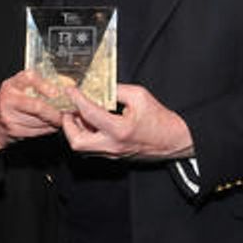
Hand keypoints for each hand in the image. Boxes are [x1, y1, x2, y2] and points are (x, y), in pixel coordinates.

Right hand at [0, 70, 64, 149]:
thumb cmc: (10, 98)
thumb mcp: (19, 84)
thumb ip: (36, 82)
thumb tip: (59, 89)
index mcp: (11, 86)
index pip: (30, 79)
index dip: (46, 87)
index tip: (59, 93)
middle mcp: (8, 101)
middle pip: (38, 107)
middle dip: (55, 110)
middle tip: (68, 111)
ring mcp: (10, 118)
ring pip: (39, 121)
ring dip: (54, 121)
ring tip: (62, 117)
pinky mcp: (14, 132)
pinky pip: (37, 131)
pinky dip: (48, 129)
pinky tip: (52, 125)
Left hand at [61, 83, 193, 160]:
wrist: (174, 139)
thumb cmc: (160, 120)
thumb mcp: (139, 96)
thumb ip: (116, 90)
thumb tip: (100, 87)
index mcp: (119, 130)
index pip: (89, 113)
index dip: (77, 99)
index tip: (71, 91)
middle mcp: (112, 145)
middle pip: (77, 142)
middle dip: (68, 124)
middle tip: (69, 109)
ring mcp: (112, 153)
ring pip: (82, 147)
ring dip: (76, 130)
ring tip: (79, 114)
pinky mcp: (114, 155)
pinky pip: (92, 147)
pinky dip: (86, 134)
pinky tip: (90, 122)